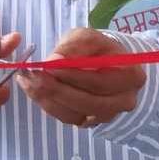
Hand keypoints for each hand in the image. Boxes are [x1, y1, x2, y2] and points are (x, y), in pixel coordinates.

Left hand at [18, 28, 143, 128]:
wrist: (105, 64)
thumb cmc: (97, 49)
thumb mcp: (87, 38)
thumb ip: (73, 47)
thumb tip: (54, 60)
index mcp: (131, 76)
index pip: (99, 81)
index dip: (72, 75)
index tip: (47, 66)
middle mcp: (124, 100)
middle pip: (88, 102)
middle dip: (56, 89)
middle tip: (32, 77)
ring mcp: (108, 115)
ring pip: (75, 114)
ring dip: (48, 99)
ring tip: (27, 82)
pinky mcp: (91, 122)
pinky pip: (68, 118)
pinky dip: (49, 106)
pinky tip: (35, 91)